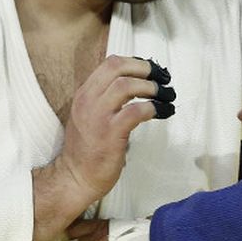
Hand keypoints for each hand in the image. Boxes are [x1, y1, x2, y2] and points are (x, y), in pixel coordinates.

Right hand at [31, 57, 172, 240]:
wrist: (75, 178)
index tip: (150, 70)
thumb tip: (135, 87)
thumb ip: (106, 100)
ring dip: (152, 87)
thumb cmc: (87, 150)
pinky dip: (154, 107)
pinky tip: (164, 112)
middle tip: (162, 77)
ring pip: (126, 86)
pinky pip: (136, 111)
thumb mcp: (90, 116)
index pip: (109, 64)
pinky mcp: (110, 133)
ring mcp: (98, 116)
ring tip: (167, 95)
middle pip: (117, 67)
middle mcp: (88, 101)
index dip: (134, 63)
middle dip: (144, 68)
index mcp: (84, 95)